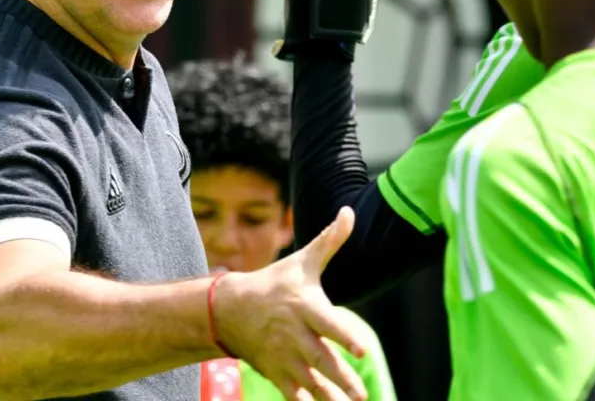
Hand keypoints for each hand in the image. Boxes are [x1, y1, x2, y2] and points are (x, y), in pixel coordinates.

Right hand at [212, 207, 367, 400]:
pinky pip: (292, 393)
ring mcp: (284, 355)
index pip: (327, 323)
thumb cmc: (274, 283)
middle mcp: (294, 333)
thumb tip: (349, 211)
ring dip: (329, 397)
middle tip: (361, 396)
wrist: (230, 309)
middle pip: (320, 359)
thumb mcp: (301, 262)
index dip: (344, 335)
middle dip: (341, 378)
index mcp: (304, 306)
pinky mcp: (276, 371)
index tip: (363, 350)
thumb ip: (329, 241)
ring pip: (310, 381)